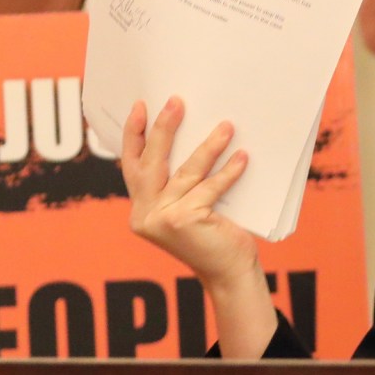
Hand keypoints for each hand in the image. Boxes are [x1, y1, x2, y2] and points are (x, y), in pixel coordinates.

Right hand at [120, 98, 260, 289]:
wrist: (229, 273)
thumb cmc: (212, 235)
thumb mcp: (188, 207)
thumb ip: (180, 182)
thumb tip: (193, 133)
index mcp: (140, 209)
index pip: (132, 166)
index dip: (134, 135)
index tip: (140, 106)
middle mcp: (144, 215)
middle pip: (152, 162)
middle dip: (163, 129)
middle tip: (176, 102)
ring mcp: (161, 219)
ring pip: (185, 172)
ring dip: (207, 146)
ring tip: (226, 126)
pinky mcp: (184, 221)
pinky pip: (208, 187)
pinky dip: (228, 171)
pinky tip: (242, 157)